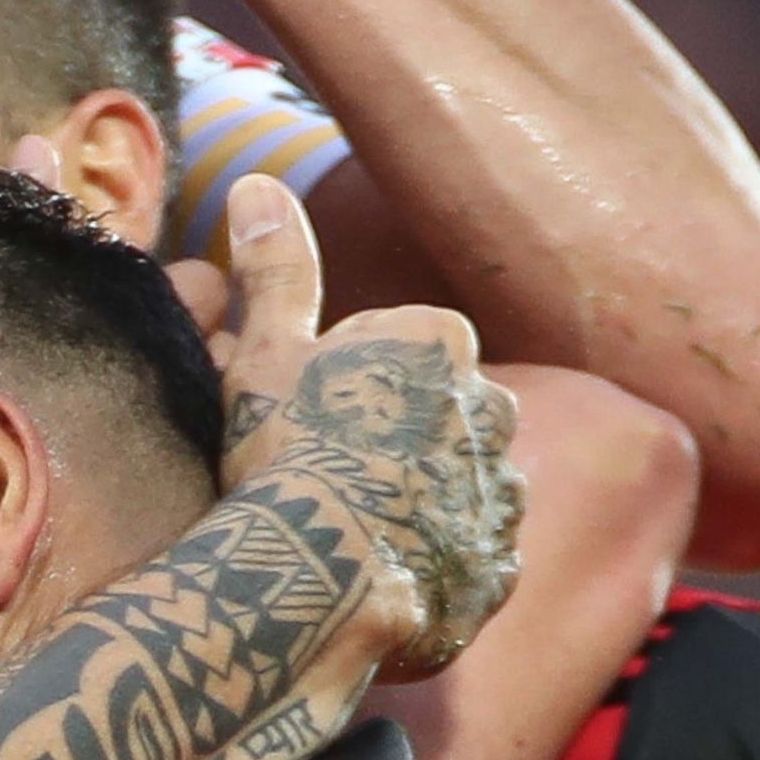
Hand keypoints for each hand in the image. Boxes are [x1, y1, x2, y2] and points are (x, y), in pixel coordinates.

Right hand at [196, 177, 519, 672]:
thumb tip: (256, 180)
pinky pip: (468, 555)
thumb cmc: (289, 451)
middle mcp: (495, 407)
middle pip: (436, 416)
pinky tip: (381, 579)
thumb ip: (274, 270)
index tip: (302, 424)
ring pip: (458, 485)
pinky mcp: (501, 564)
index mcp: (443, 343)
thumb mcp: (265, 353)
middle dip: (392, 442)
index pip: (398, 353)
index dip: (343, 389)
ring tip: (351, 538)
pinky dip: (433, 564)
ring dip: (417, 503)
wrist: (321, 576)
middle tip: (323, 481)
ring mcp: (504, 490)